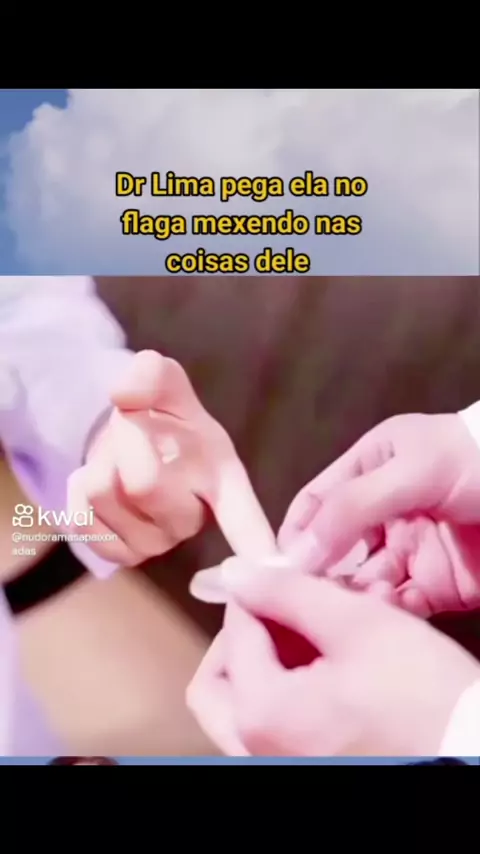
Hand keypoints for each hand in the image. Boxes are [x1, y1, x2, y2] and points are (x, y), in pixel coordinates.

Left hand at [67, 351, 275, 565]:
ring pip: (101, 495)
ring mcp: (158, 542)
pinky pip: (79, 519)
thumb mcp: (164, 381)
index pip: (245, 520)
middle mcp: (196, 519)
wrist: (130, 440)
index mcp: (224, 479)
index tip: (270, 569)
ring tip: (122, 456)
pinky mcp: (122, 554)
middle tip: (134, 427)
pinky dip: (77, 489)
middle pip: (144, 484)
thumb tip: (125, 394)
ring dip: (100, 461)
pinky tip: (104, 482)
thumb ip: (151, 373)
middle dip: (126, 439)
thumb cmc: (164, 417)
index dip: (257, 546)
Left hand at [188, 566, 479, 755]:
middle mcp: (257, 748)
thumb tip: (236, 573)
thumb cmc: (423, 695)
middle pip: (220, 678)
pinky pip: (277, 721)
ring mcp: (280, 762)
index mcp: (261, 712)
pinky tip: (340, 655)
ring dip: (276, 654)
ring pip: (248, 699)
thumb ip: (287, 593)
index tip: (287, 571)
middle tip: (286, 607)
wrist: (468, 751)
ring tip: (326, 625)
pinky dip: (295, 684)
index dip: (259, 589)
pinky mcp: (307, 766)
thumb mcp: (358, 625)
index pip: (234, 629)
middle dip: (251, 632)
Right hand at [278, 413, 479, 614]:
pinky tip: (391, 609)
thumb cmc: (477, 460)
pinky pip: (400, 605)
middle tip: (312, 598)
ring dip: (356, 596)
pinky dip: (390, 612)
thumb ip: (351, 506)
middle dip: (322, 575)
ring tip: (364, 600)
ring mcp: (410, 549)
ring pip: (364, 582)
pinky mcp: (436, 585)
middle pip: (335, 550)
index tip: (277, 569)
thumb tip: (299, 551)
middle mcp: (383, 512)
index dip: (294, 534)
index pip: (315, 504)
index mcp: (370, 468)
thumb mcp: (410, 469)